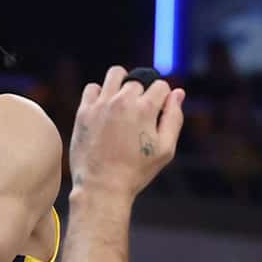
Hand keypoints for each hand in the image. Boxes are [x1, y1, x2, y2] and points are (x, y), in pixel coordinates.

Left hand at [67, 66, 185, 196]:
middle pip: (138, 81)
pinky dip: (100, 94)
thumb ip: (174, 118)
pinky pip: (92, 88)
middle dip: (142, 94)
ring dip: (122, 83)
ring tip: (123, 103)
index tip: (157, 113)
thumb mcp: (165, 149)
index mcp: (145, 108)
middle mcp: (122, 101)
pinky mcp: (84, 111)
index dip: (162, 98)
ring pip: (115, 74)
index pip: (161, 85)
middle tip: (138, 116)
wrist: (102, 186)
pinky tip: (105, 110)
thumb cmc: (136, 171)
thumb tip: (178, 93)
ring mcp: (101, 104)